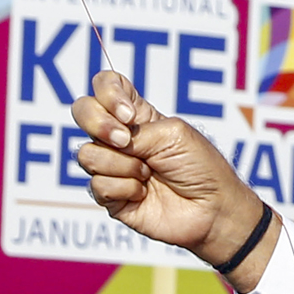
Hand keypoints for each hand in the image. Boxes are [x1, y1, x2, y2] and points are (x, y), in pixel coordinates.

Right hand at [73, 71, 276, 287]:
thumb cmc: (201, 167)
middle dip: (98, 123)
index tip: (128, 114)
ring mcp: (112, 166)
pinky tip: (144, 194)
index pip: (106, 86)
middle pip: (82, 112)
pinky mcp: (110, 196)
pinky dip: (126, 188)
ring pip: (88, 154)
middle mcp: (121, 138)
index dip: (107, 93)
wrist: (212, 208)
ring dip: (124, 164)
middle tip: (124, 139)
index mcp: (139, 117)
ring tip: (149, 174)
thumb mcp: (173, 135)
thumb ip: (136, 131)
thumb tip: (106, 142)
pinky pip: (98, 185)